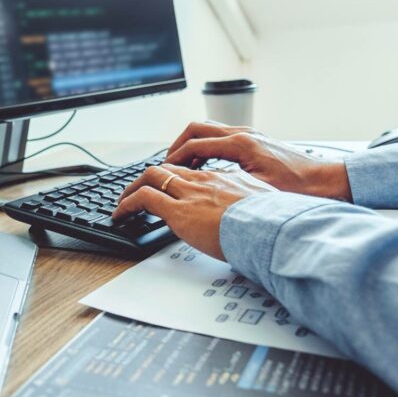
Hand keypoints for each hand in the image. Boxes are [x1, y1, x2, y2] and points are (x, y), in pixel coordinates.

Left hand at [114, 164, 277, 260]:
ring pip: (153, 176)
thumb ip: (253, 209)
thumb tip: (254, 221)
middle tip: (141, 188)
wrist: (275, 229)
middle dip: (152, 176)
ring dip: (135, 187)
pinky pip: (144, 199)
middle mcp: (206, 180)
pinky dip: (128, 204)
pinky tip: (121, 214)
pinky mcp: (179, 210)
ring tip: (125, 200)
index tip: (173, 184)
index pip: (196, 171)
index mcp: (229, 178)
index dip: (180, 176)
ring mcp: (191, 193)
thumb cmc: (276, 225)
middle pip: (171, 167)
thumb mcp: (267, 210)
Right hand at [165, 121, 352, 200]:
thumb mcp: (258, 191)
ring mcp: (250, 135)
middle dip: (177, 146)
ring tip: (183, 165)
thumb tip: (200, 190)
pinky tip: (207, 166)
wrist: (328, 183)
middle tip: (166, 165)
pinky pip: (221, 137)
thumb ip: (226, 185)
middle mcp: (244, 134)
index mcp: (241, 144)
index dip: (174, 159)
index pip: (194, 144)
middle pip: (197, 129)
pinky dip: (207, 147)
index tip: (163, 172)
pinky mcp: (256, 142)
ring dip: (192, 145)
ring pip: (209, 130)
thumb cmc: (300, 189)